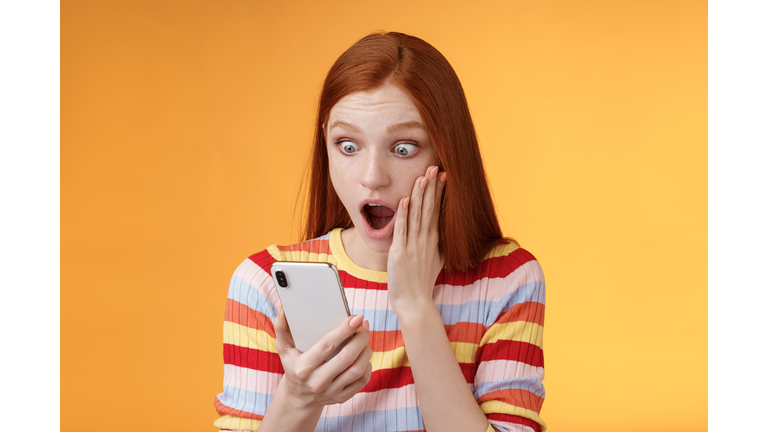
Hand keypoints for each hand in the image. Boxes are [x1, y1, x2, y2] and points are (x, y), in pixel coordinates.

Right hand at [273, 308, 372, 408]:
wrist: (299, 397)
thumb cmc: (293, 365)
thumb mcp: (284, 348)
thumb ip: (282, 326)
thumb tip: (284, 306)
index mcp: (303, 367)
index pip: (327, 345)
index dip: (344, 330)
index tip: (356, 317)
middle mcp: (317, 382)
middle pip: (347, 357)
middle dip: (360, 338)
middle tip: (363, 324)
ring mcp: (331, 391)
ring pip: (357, 369)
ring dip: (366, 350)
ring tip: (364, 337)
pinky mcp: (343, 397)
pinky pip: (362, 381)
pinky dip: (367, 365)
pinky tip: (363, 354)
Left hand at [387, 165, 446, 314]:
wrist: (415, 303)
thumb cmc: (421, 283)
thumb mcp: (434, 260)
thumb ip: (434, 245)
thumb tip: (437, 234)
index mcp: (433, 240)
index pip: (436, 210)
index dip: (438, 192)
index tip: (442, 175)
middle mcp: (425, 240)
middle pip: (429, 208)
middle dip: (431, 187)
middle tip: (434, 167)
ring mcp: (413, 246)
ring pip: (416, 215)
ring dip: (419, 195)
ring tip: (422, 177)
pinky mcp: (400, 253)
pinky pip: (402, 230)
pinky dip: (403, 215)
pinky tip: (404, 201)